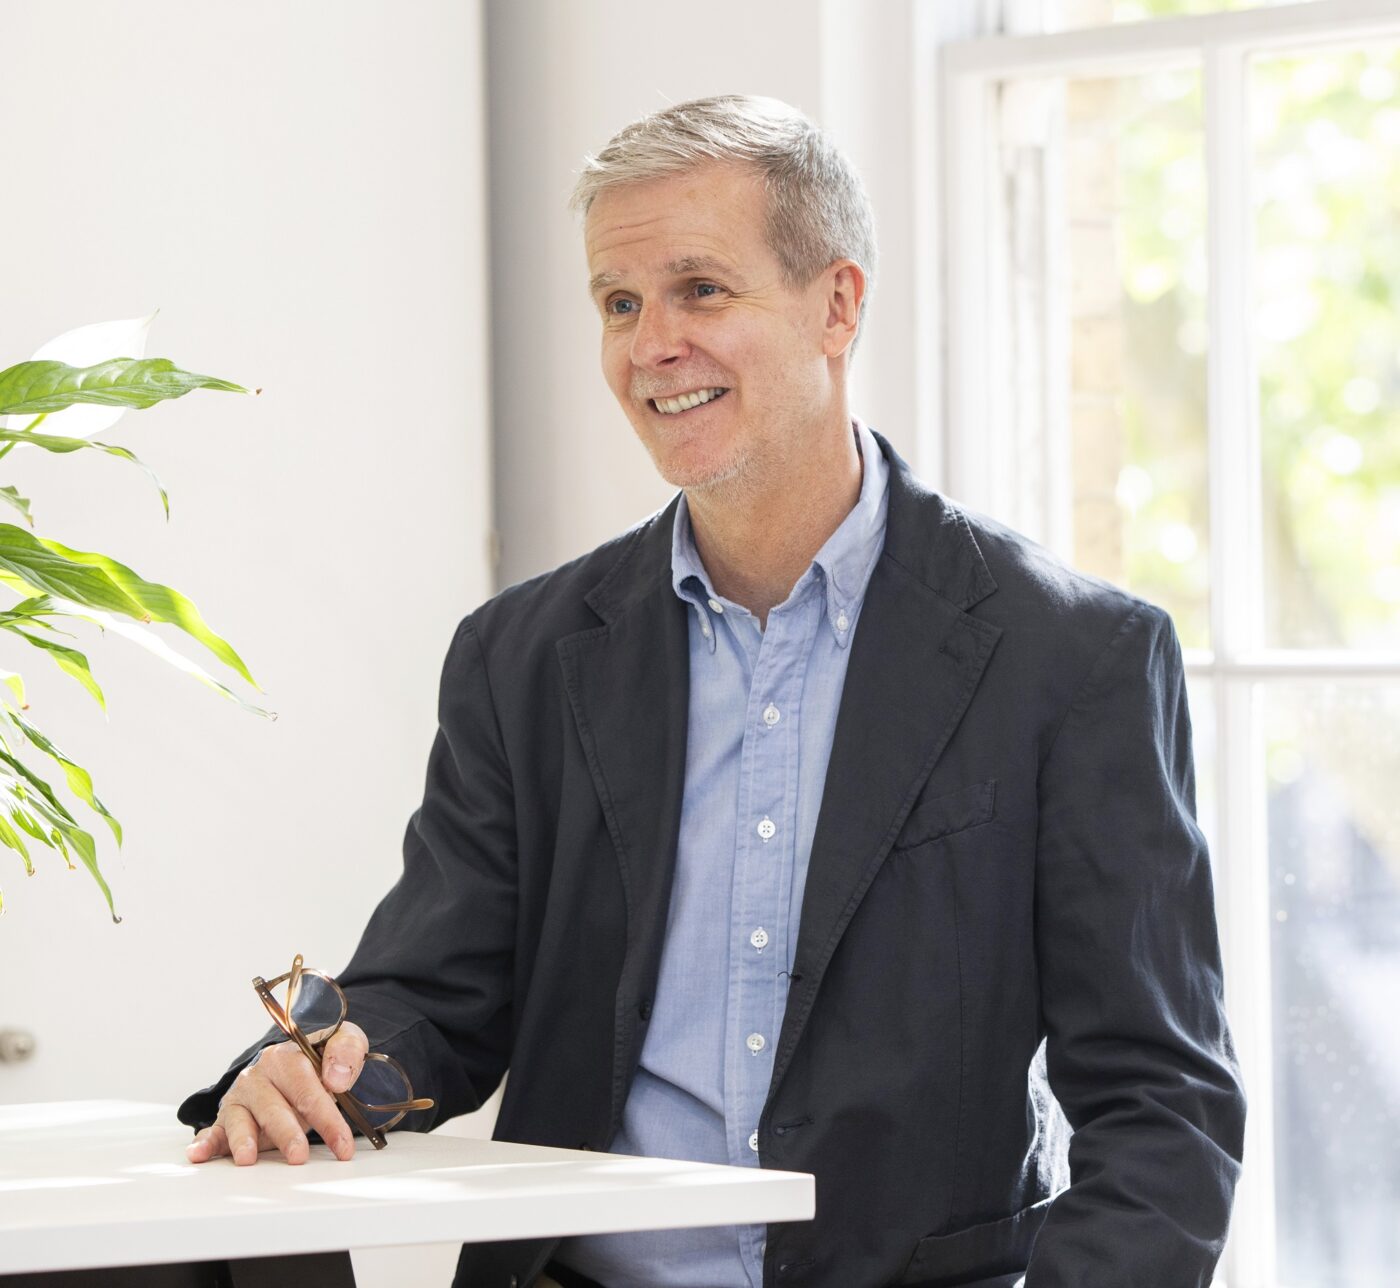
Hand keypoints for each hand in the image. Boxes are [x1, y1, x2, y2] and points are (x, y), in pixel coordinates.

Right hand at [185, 1021, 368, 1165]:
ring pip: (241, 1121)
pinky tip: (198, 1153)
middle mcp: (257, 1077)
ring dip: (243, 1140)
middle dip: (287, 1134)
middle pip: (273, 1109)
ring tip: (248, 1158)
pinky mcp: (228, 1118)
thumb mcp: (342, 1041)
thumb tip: (336, 1077)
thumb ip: (345, 1052)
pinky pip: (215, 1131)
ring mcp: (241, 1099)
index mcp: (285, 1058)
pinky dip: (206, 1143)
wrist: (297, 1057)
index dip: (327, 1119)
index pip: (308, 1092)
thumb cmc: (320, 1056)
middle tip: (298, 1155)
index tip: (342, 1145)